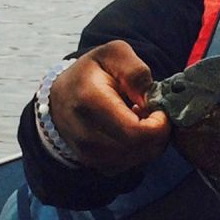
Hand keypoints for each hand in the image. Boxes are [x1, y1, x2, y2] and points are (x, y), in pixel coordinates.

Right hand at [47, 40, 169, 175]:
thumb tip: (151, 99)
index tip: (160, 110)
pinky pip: (131, 164)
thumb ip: (136, 71)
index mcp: (91, 102)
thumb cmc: (90, 73)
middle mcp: (87, 135)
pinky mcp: (95, 164)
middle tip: (152, 112)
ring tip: (138, 118)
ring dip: (150, 141)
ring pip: (139, 159)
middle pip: (141, 148)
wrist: (60, 97)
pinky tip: (130, 131)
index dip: (159, 125)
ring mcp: (89, 154)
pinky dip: (139, 150)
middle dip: (158, 132)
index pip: (136, 132)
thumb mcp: (113, 54)